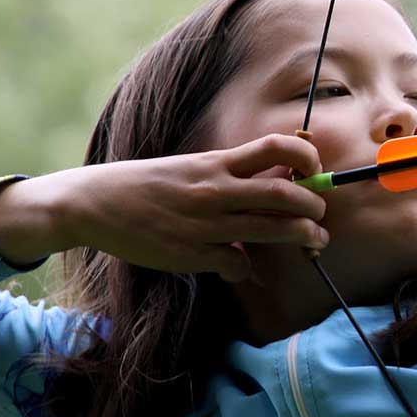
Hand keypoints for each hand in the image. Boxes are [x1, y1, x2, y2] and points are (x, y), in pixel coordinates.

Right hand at [0, 133, 329, 280]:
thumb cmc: (147, 184)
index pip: (277, 148)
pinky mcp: (191, 254)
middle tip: (321, 214)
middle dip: (315, 206)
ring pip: (272, 230)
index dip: (307, 157)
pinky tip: (242, 267)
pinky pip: (237, 264)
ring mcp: (205, 224)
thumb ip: (229, 174)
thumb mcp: (190, 167)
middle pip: (286, 195)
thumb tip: (272, 183)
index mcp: (216, 162)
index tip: (313, 170)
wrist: (95, 203)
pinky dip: (247, 268)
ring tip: (315, 241)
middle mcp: (216, 190)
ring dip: (303, 237)